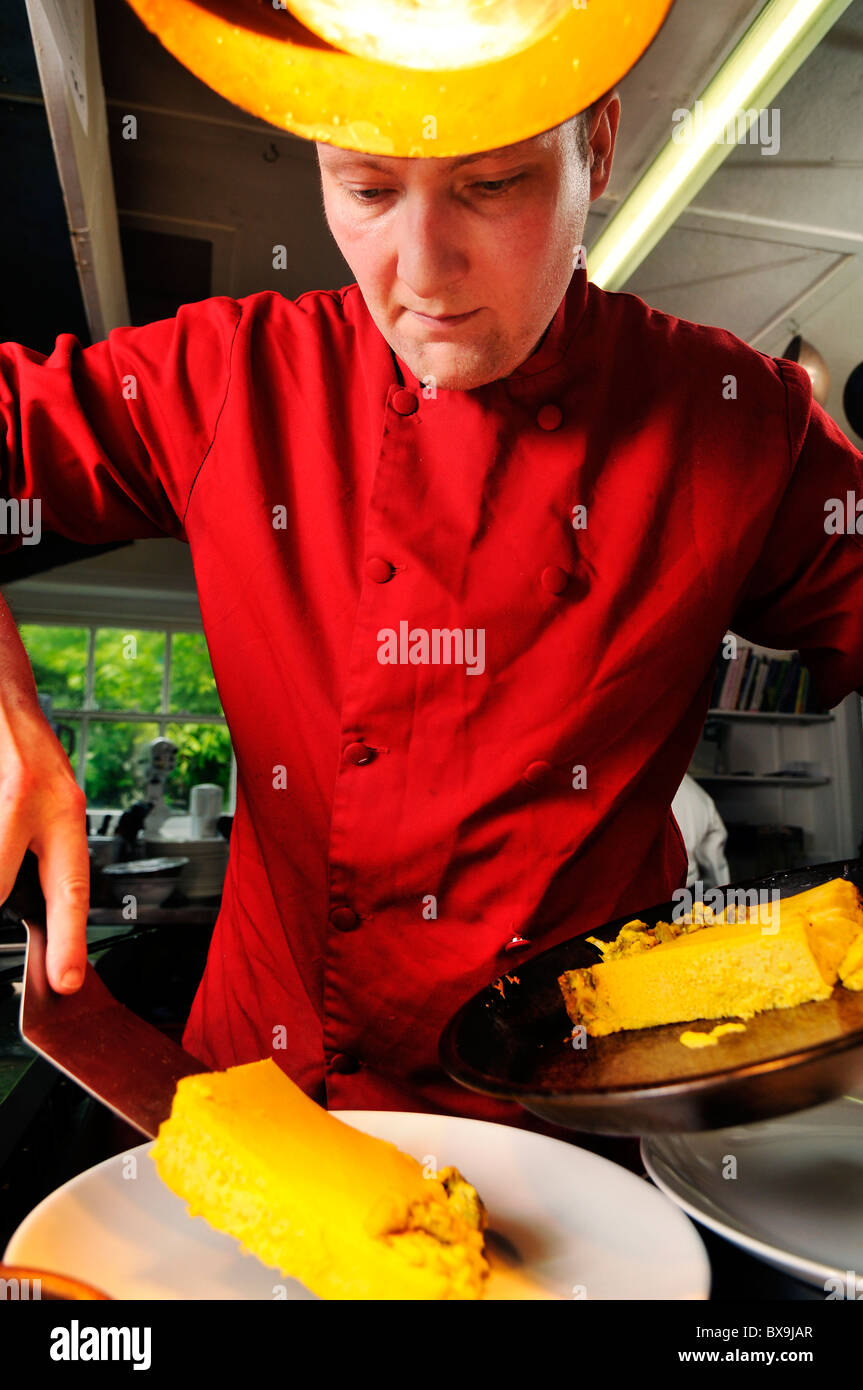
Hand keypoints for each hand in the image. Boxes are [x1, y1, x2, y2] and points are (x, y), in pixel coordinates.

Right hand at [0, 707, 88, 991]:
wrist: (1, 691)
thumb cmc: (23, 750)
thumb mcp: (48, 800)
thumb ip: (40, 851)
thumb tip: (22, 903)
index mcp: (63, 813)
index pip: (70, 886)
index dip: (70, 938)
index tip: (66, 981)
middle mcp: (35, 801)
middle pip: (2, 878)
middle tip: (28, 928)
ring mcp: (8, 790)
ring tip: (9, 809)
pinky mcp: (0, 777)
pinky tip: (3, 803)